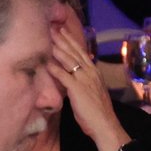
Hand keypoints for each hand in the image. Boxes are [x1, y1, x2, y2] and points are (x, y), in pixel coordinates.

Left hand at [48, 17, 126, 147]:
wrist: (104, 124)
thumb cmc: (98, 111)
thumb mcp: (93, 91)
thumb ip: (84, 81)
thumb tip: (74, 76)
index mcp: (94, 72)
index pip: (81, 52)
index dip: (71, 40)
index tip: (62, 30)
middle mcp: (90, 72)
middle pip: (74, 52)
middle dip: (62, 39)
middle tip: (52, 27)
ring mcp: (84, 79)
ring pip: (69, 60)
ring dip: (57, 48)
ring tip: (48, 38)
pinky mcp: (77, 89)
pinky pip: (63, 76)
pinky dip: (54, 68)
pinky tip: (46, 62)